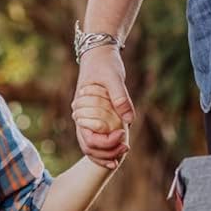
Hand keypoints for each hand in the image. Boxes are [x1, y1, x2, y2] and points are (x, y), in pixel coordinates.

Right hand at [73, 44, 133, 168]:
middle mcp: (81, 118)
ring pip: (91, 147)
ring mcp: (87, 120)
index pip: (89, 139)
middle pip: (89, 147)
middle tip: (126, 148)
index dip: (106, 143)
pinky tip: (119, 150)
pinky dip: (106, 148)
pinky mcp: (94, 119)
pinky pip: (97, 140)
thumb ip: (121, 98)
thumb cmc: (105, 64)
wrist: (99, 55)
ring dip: (106, 155)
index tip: (123, 134)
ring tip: (122, 155)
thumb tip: (129, 120)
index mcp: (82, 110)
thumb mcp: (114, 78)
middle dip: (107, 154)